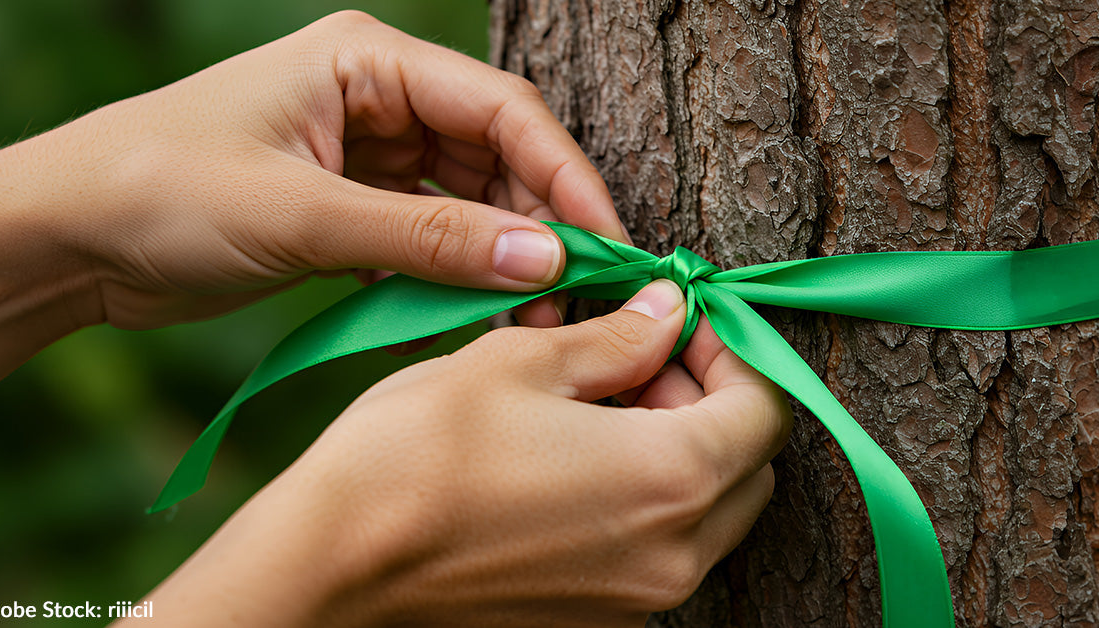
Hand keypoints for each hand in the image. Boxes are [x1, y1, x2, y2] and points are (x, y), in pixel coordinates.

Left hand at [0, 11, 623, 392]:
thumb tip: (544, 258)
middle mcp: (377, 98)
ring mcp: (365, 153)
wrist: (67, 238)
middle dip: (538, 225)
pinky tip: (470, 315)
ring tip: (528, 318)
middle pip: (496, 156)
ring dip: (500, 258)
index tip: (606, 244)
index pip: (502, 109)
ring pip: (469, 201)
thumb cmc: (162, 191)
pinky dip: (452, 275)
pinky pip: (428, 236)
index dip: (564, 176)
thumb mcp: (304, 215)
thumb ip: (429, 237)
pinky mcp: (350, 206)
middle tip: (573, 299)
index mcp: (368, 61)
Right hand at [133, 281, 792, 627]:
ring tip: (600, 403)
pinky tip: (576, 461)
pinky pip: (659, 552)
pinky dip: (646, 500)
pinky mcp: (596, 622)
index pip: (766, 407)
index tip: (685, 319)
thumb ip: (618, 339)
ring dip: (680, 449)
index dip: (735, 350)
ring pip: (708, 513)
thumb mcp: (520, 363)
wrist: (332, 563)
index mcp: (670, 479)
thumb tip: (670, 312)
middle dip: (711, 399)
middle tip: (641, 354)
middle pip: (747, 466)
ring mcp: (636, 602)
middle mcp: (673, 556)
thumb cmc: (416, 452)